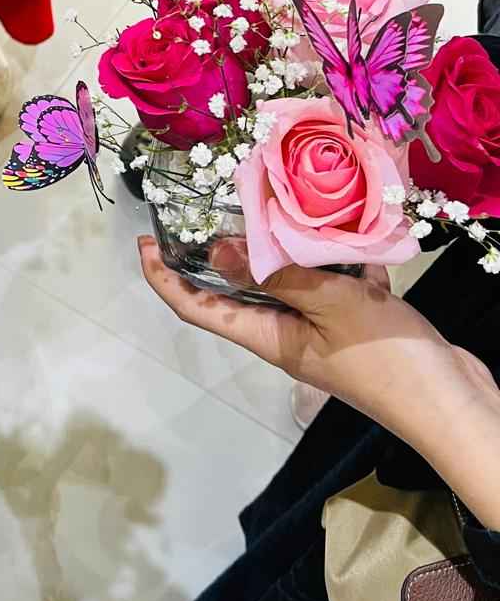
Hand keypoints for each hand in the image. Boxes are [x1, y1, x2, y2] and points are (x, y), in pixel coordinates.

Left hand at [138, 236, 489, 438]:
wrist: (455, 402)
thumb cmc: (387, 358)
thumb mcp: (329, 306)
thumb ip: (276, 275)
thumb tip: (212, 251)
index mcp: (268, 337)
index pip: (199, 308)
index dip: (165, 277)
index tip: (145, 241)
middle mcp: (287, 333)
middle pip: (240, 287)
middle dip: (228, 246)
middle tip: (218, 198)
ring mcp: (323, 329)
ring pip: (293, 276)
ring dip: (297, 245)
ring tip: (297, 204)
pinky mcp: (356, 322)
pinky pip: (338, 281)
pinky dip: (348, 258)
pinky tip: (362, 237)